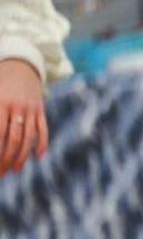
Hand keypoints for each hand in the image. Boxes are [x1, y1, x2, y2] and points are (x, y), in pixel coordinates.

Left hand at [0, 59, 46, 176]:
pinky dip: (42, 143)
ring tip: (16, 169)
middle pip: (13, 139)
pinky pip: (43, 128)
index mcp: (0, 104)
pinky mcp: (40, 109)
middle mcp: (17, 107)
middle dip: (7, 158)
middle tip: (2, 172)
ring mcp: (31, 109)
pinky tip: (39, 156)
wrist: (20, 65)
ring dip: (22, 155)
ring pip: (28, 137)